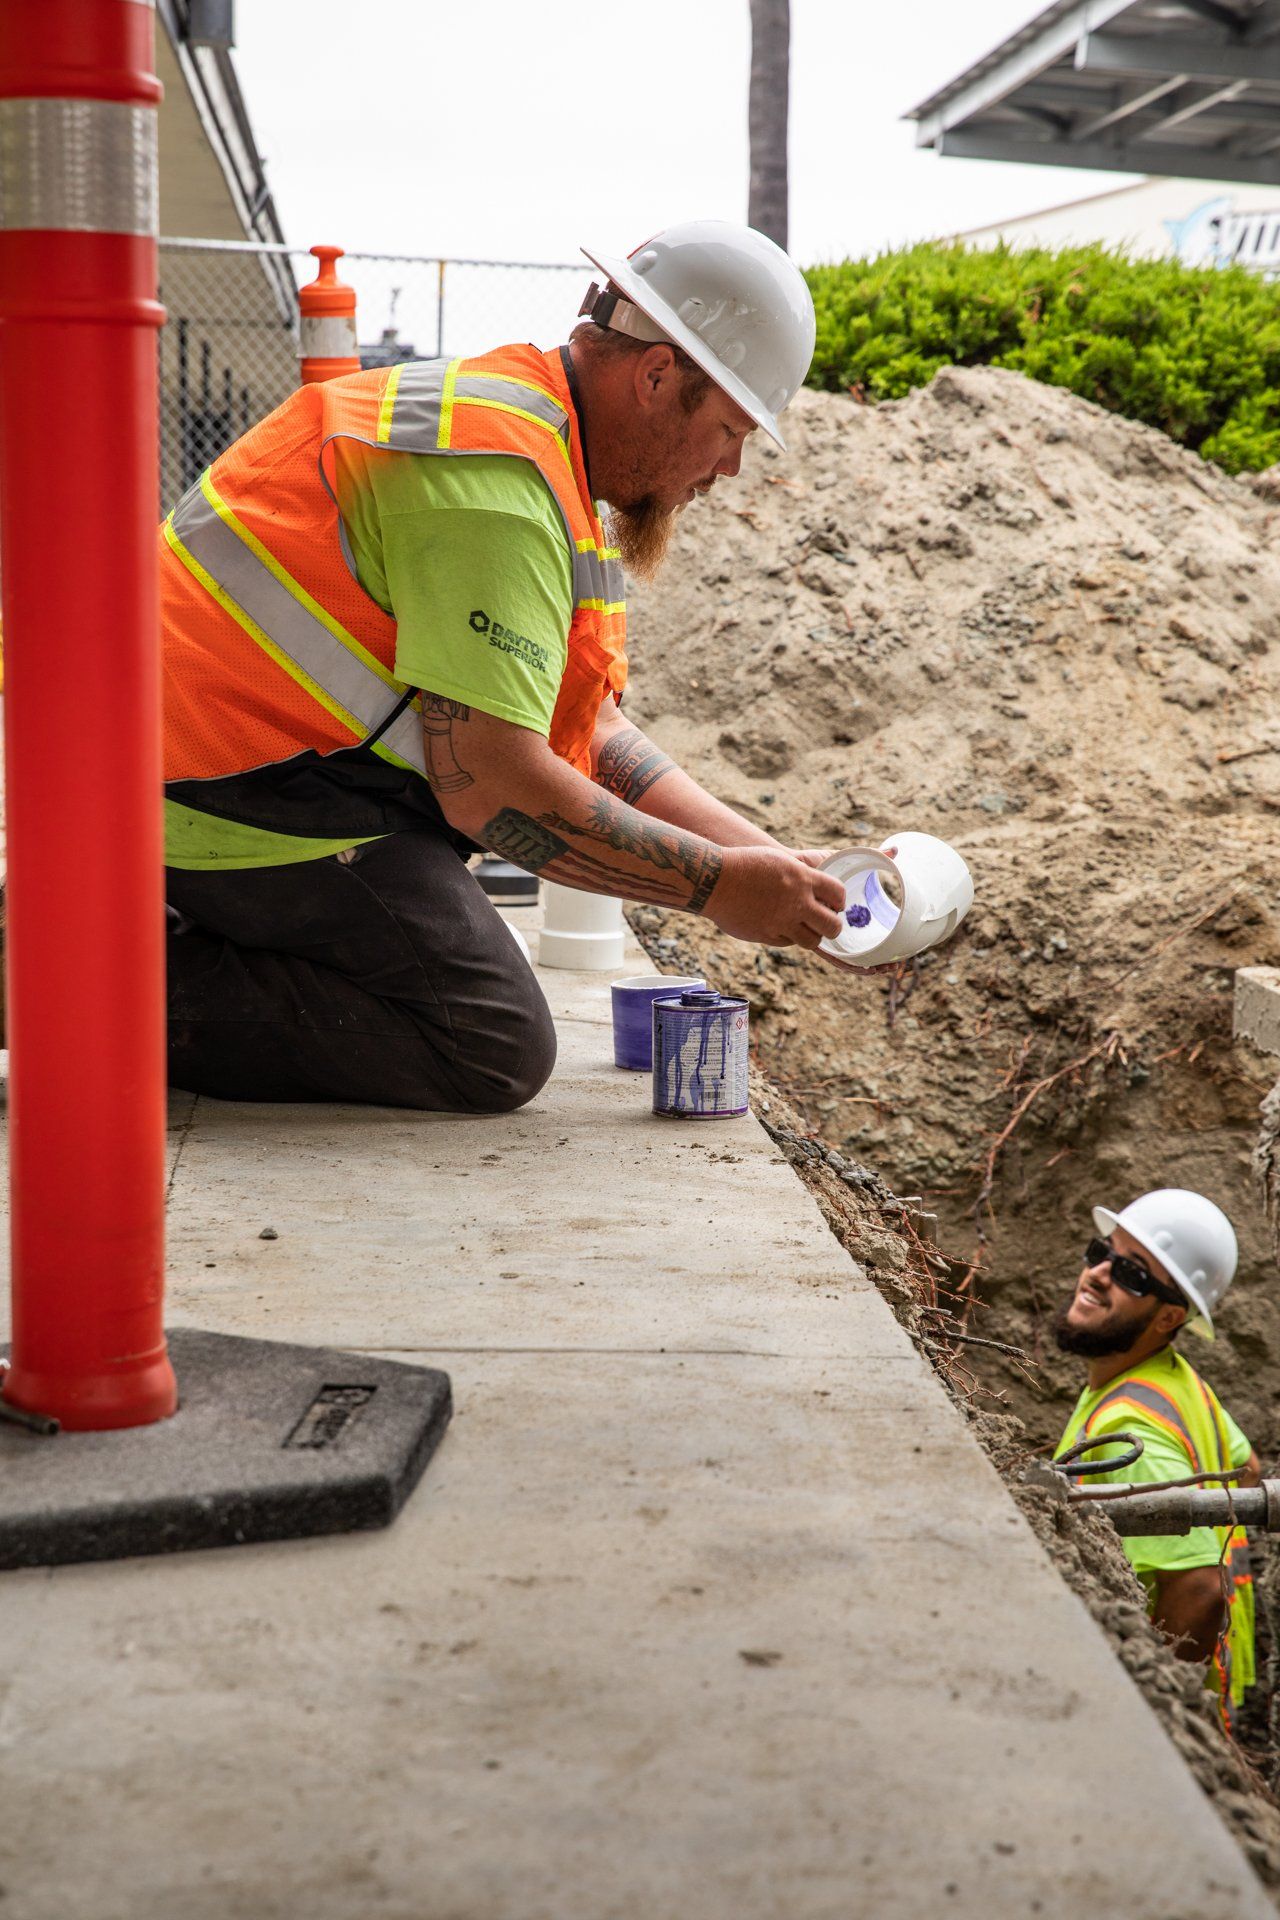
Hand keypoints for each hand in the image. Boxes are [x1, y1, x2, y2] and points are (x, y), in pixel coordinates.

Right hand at [704, 846, 845, 949]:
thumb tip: (817, 889)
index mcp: (803, 879)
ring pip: (812, 941)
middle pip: (832, 926)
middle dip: (833, 926)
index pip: (838, 894)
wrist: (715, 880)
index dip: (840, 901)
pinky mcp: (767, 936)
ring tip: (805, 928)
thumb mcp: (779, 861)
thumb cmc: (746, 864)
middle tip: (826, 923)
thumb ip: (801, 875)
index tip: (835, 904)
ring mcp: (782, 922)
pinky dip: (789, 937)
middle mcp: (797, 903)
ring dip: (812, 935)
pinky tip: (781, 927)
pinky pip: (788, 943)